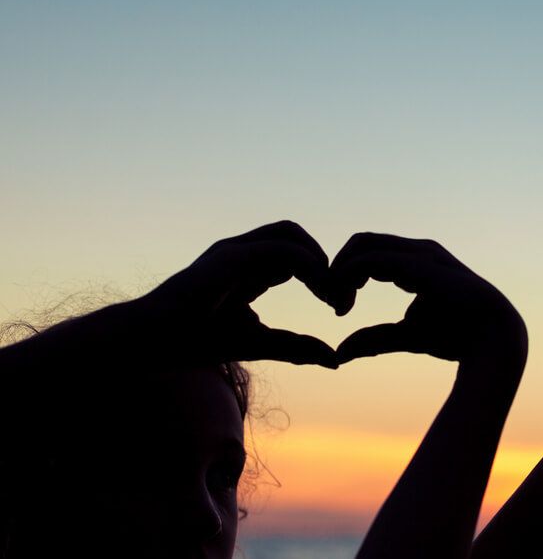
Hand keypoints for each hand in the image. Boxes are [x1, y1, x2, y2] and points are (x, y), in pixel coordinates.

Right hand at [142, 220, 339, 367]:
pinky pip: (279, 248)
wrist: (152, 342)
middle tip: (340, 298)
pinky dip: (307, 263)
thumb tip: (334, 360)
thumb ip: (296, 348)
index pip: (297, 254)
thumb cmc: (196, 342)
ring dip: (318, 258)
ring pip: (290, 232)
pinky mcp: (229, 257)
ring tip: (330, 293)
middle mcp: (243, 252)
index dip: (323, 275)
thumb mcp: (260, 345)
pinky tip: (318, 289)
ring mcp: (234, 250)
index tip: (339, 307)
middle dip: (326, 261)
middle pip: (297, 236)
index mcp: (250, 269)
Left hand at [327, 233, 526, 368]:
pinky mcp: (418, 263)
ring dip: (340, 273)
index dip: (345, 277)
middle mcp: (417, 250)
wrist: (492, 341)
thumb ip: (374, 339)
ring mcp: (420, 253)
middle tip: (334, 305)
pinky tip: (346, 303)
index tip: (339, 311)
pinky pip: (370, 259)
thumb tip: (340, 352)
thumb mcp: (404, 336)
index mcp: (415, 262)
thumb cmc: (456, 337)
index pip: (367, 252)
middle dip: (337, 270)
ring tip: (339, 306)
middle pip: (360, 242)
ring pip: (362, 244)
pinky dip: (347, 277)